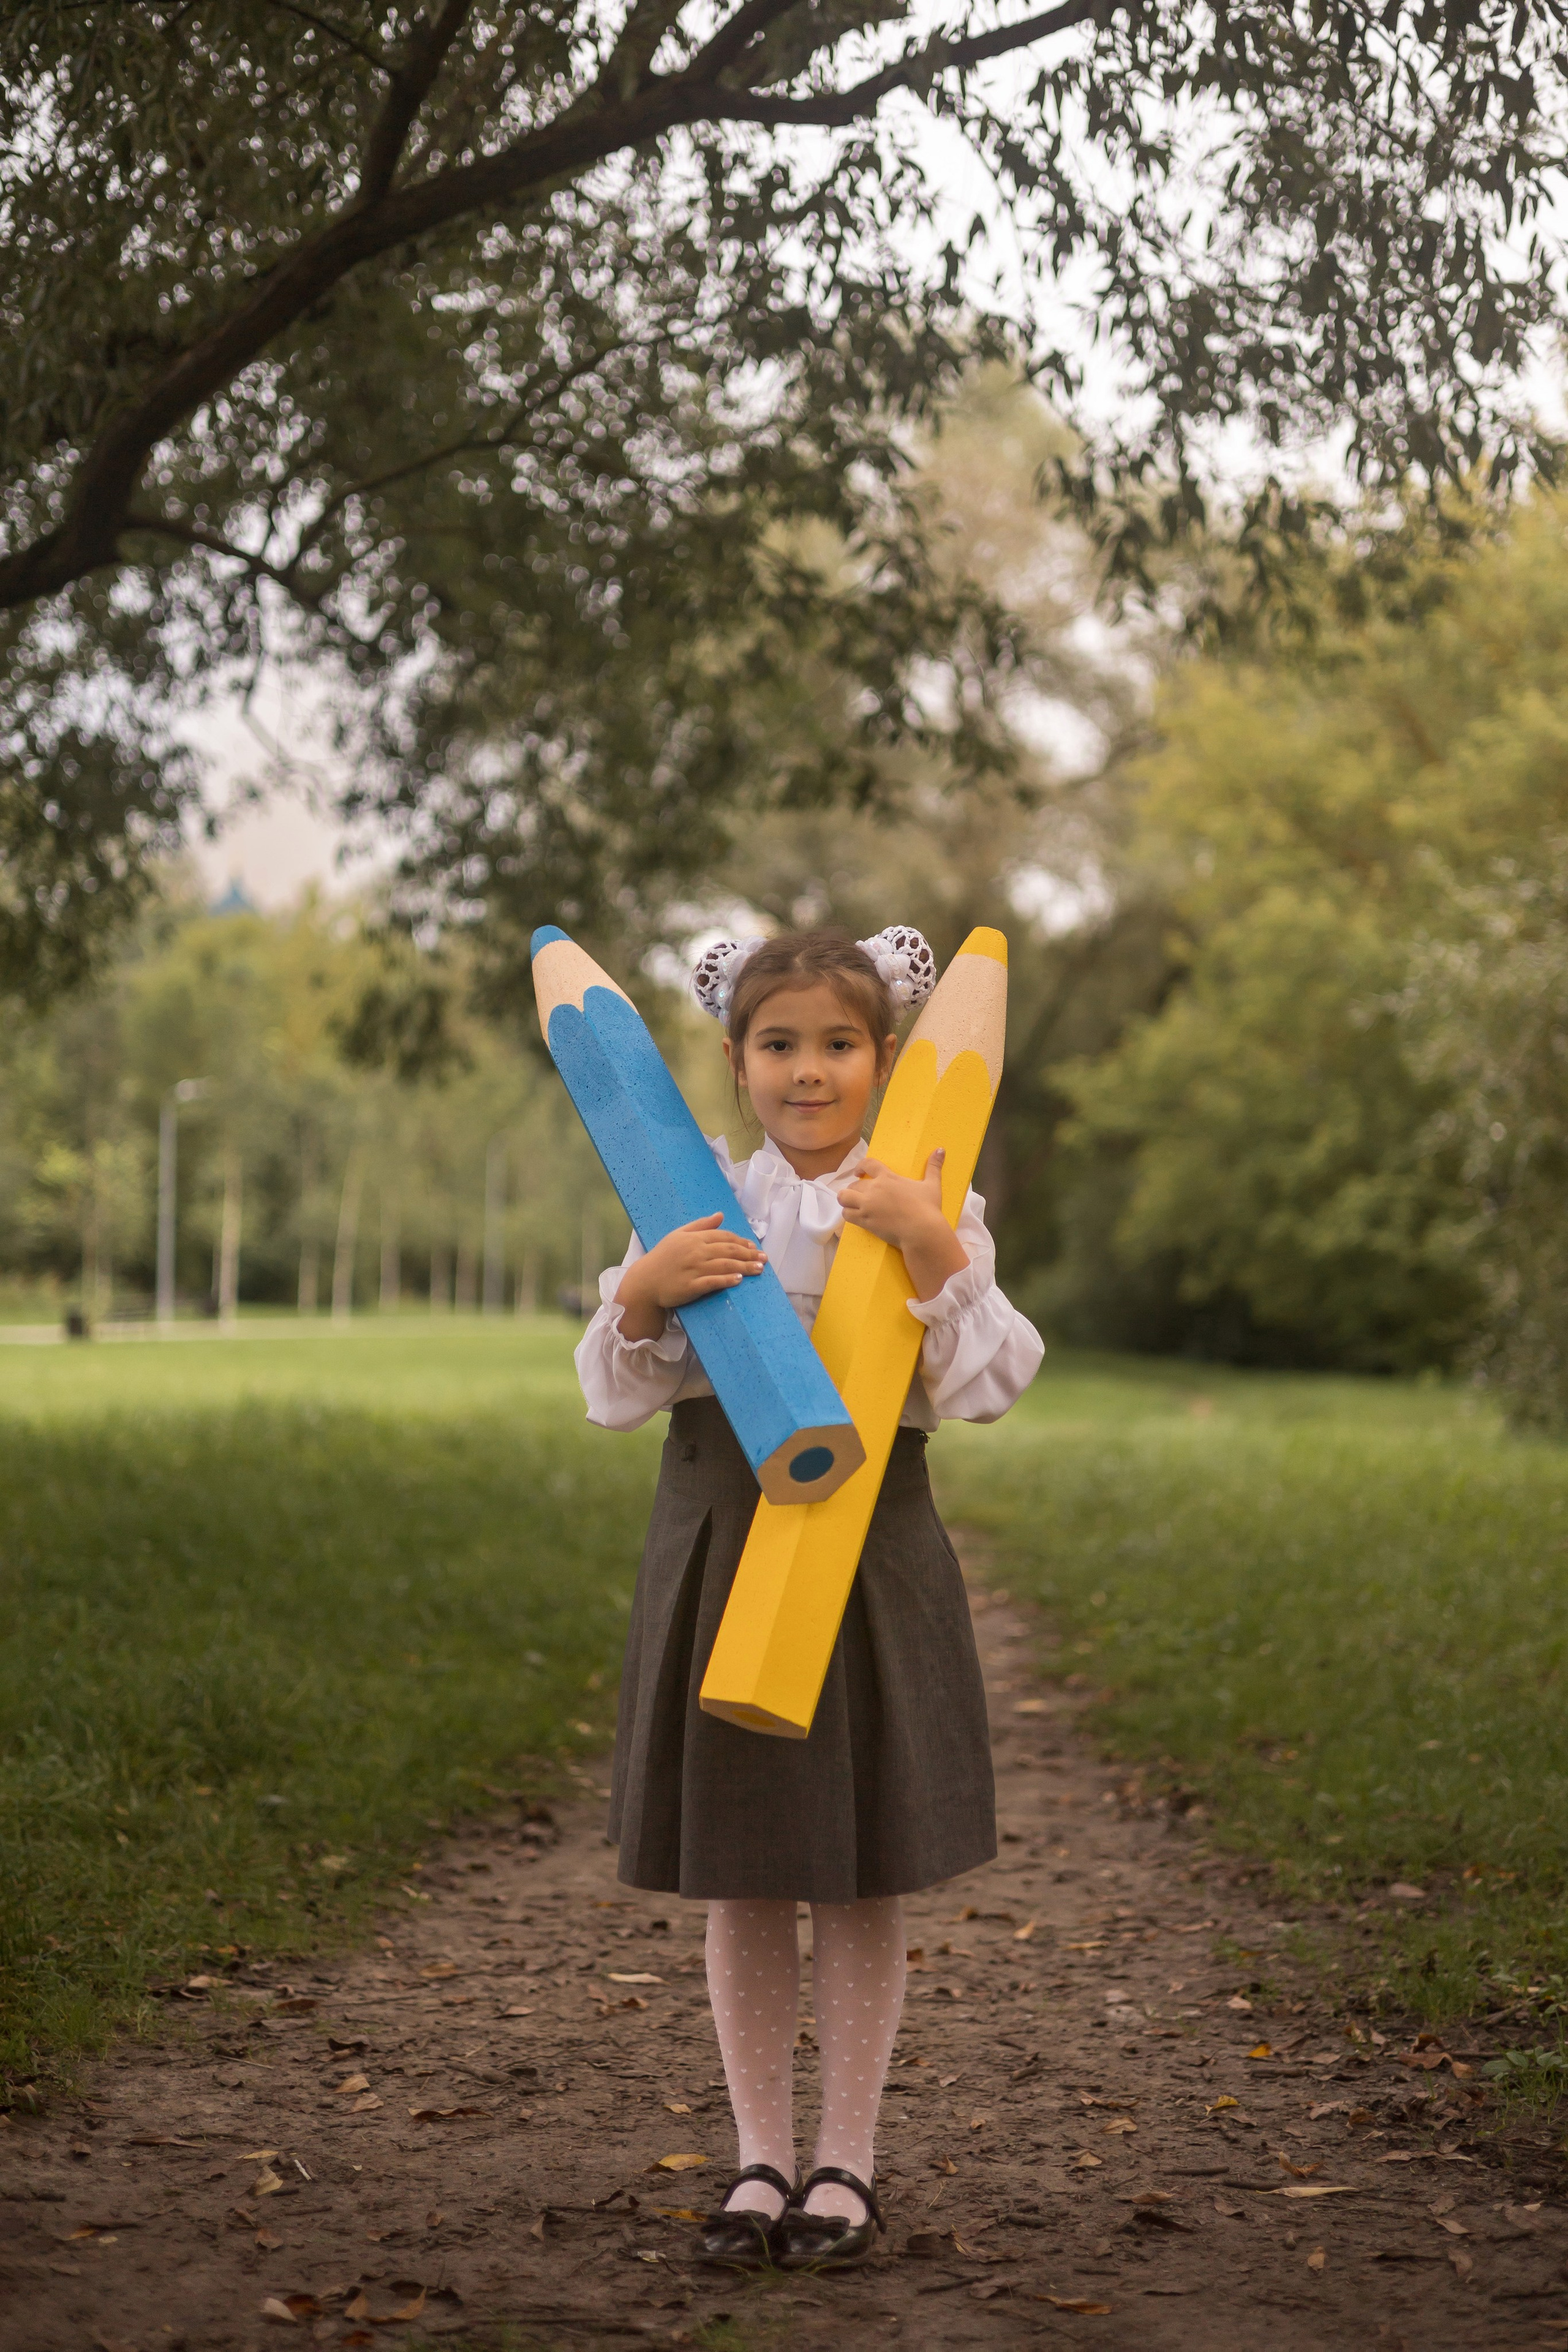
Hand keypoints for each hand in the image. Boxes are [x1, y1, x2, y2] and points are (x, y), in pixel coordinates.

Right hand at [614, 1212, 765, 1340]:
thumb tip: (720, 1215)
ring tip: (759, 1269)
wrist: (644, 1281)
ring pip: (725, 1265)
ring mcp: (693, 1269)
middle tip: (764, 1258)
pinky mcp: (691, 1286)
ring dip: (745, 1266)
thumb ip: (701, 1225)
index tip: (754, 1246)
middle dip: (749, 1254)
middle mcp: (696, 1252)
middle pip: (729, 1250)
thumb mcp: (678, 1235)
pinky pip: (712, 1282)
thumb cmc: (662, 1257)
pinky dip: (727, 1280)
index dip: (741, 1241)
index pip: (724, 1237)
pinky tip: (739, 1280)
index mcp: (694, 1238)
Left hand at [838, 1151, 968, 1301]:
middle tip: (859, 1194)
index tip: (858, 1172)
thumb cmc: (928, 1207)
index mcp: (888, 1177)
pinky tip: (854, 1216)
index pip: (867, 1164)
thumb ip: (933, 1166)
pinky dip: (848, 1214)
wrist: (921, 1231)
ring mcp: (867, 1205)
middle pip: (854, 1184)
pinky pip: (847, 1214)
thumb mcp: (932, 1185)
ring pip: (844, 1198)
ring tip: (851, 1204)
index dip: (860, 1166)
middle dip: (854, 1188)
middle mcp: (874, 1189)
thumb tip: (941, 1149)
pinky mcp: (864, 1220)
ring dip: (846, 1200)